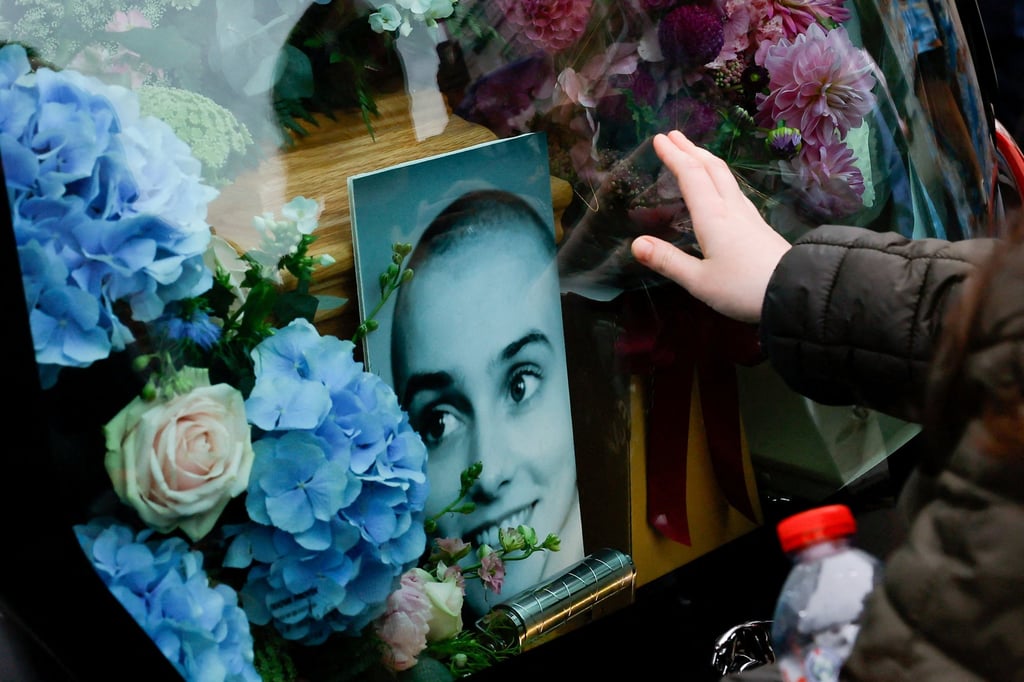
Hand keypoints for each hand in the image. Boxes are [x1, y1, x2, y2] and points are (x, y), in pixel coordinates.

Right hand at [630, 131, 790, 323]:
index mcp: (713, 217)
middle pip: (712, 168)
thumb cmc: (744, 288)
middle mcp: (731, 209)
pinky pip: (734, 190)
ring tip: (694, 154)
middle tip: (674, 135)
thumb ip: (667, 261)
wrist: (796, 291)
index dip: (674, 156)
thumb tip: (636, 244)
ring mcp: (748, 216)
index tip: (659, 139)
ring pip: (726, 177)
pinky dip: (719, 177)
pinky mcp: (758, 226)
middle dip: (691, 149)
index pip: (691, 176)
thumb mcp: (699, 281)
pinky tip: (721, 187)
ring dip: (706, 160)